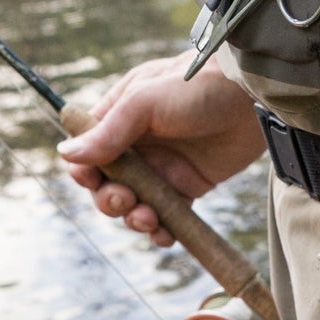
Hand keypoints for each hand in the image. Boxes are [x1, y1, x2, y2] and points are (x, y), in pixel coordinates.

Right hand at [57, 52, 265, 246]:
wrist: (254, 95)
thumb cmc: (199, 85)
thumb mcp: (146, 102)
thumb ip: (107, 131)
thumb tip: (65, 155)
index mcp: (121, 116)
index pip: (88, 152)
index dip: (85, 171)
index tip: (91, 179)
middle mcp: (138, 144)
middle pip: (106, 186)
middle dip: (110, 200)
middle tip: (126, 201)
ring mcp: (162, 167)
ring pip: (133, 206)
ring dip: (134, 219)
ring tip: (148, 219)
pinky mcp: (186, 186)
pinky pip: (164, 217)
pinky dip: (160, 231)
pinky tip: (165, 234)